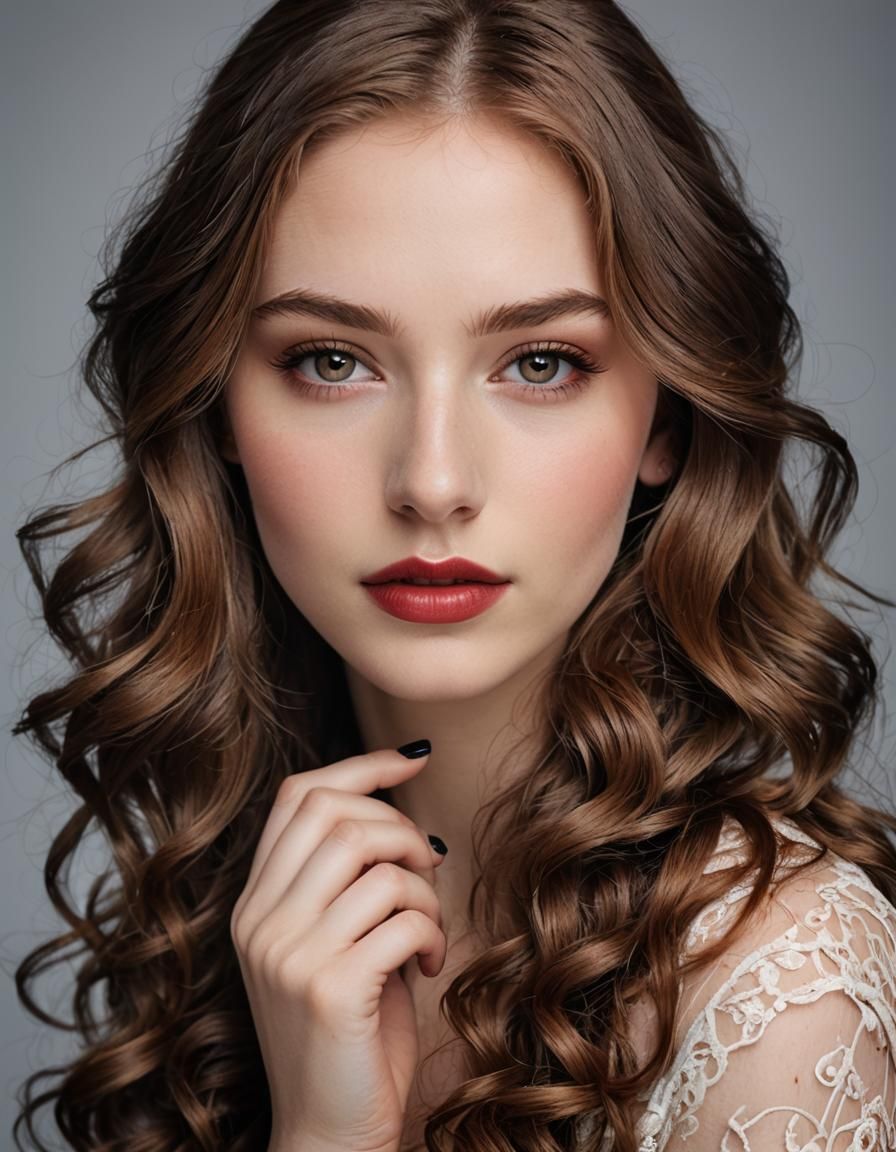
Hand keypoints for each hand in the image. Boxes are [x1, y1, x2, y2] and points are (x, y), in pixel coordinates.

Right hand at [231, 745, 447, 1151]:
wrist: (326, 1133)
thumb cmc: (347, 1034)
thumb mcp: (331, 945)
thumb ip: (346, 883)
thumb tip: (402, 815)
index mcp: (253, 905)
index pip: (298, 797)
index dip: (362, 766)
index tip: (413, 761)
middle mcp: (260, 922)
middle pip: (339, 816)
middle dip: (401, 828)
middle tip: (429, 865)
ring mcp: (290, 955)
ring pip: (378, 864)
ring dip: (423, 889)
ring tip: (427, 927)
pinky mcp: (332, 988)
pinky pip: (404, 917)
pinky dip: (431, 932)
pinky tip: (428, 964)